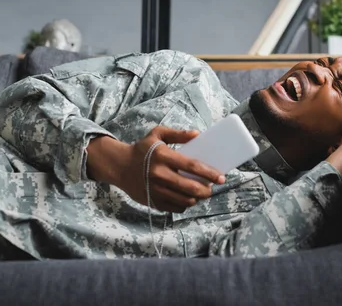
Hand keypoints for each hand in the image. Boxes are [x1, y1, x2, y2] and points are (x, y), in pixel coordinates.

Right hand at [87, 126, 224, 212]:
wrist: (120, 166)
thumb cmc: (142, 149)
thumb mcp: (158, 134)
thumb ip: (178, 134)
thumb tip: (198, 135)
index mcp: (163, 156)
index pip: (192, 167)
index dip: (209, 173)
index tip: (221, 177)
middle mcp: (159, 175)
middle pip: (191, 188)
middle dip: (207, 190)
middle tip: (212, 188)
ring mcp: (156, 190)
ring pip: (185, 200)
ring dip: (197, 198)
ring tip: (201, 193)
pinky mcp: (153, 202)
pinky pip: (175, 207)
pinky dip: (185, 204)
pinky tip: (188, 198)